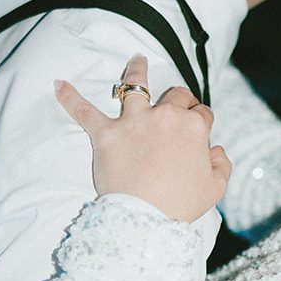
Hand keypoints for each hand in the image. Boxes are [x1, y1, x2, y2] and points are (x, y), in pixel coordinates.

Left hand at [55, 53, 230, 222]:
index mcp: (193, 128)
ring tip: (137, 60)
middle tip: (176, 106)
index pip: (202, 113)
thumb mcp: (215, 188)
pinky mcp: (105, 134)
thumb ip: (222, 164)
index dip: (201, 121)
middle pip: (175, 95)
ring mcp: (133, 122)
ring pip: (135, 85)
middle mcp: (165, 117)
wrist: (145, 220)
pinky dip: (70, 98)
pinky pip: (84, 111)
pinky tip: (58, 84)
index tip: (198, 130)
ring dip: (136, 71)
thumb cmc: (181, 205)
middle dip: (179, 98)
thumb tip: (216, 149)